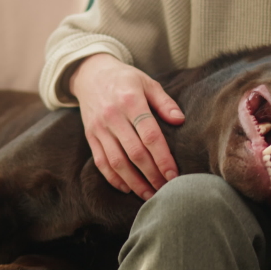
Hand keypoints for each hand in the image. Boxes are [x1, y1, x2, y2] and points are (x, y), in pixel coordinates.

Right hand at [69, 53, 184, 199]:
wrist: (90, 74)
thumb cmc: (125, 80)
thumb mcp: (147, 82)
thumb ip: (164, 102)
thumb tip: (180, 120)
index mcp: (130, 101)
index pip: (150, 135)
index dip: (163, 158)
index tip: (174, 174)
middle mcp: (113, 116)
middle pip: (135, 153)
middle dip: (152, 175)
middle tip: (167, 189)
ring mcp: (99, 128)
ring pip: (117, 162)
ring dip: (134, 182)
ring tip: (150, 195)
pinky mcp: (90, 136)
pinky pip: (101, 162)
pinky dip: (114, 179)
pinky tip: (127, 188)